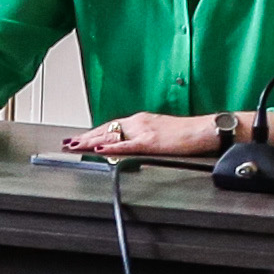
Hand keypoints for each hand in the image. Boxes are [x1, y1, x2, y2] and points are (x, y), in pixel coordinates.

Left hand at [73, 112, 232, 162]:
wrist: (206, 130)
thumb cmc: (188, 134)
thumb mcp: (160, 136)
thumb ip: (143, 142)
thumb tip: (129, 152)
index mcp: (141, 121)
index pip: (111, 127)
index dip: (93, 133)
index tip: (78, 139)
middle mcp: (139, 122)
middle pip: (106, 129)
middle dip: (86, 137)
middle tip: (67, 144)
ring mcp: (145, 130)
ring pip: (113, 136)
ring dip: (92, 141)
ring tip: (76, 146)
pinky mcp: (153, 141)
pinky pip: (129, 145)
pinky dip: (113, 147)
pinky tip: (101, 148)